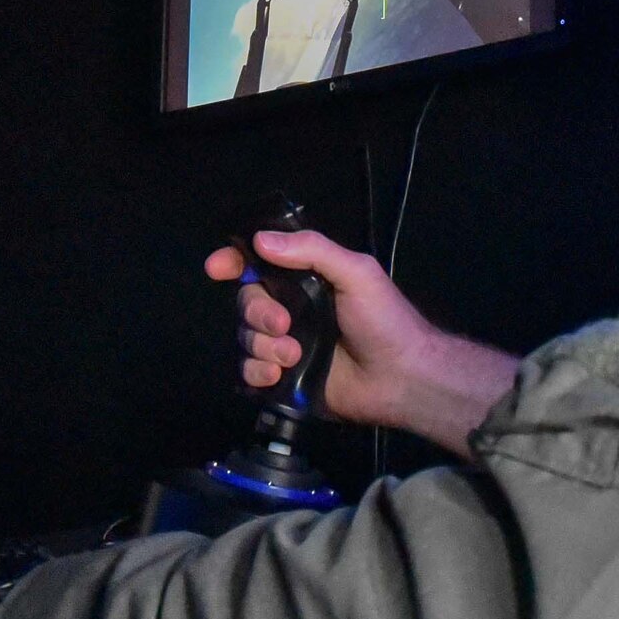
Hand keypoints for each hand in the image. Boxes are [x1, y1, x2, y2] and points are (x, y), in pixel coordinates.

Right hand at [205, 232, 519, 457]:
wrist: (402, 378)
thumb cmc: (384, 320)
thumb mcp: (357, 273)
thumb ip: (312, 251)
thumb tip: (260, 239)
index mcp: (307, 279)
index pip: (258, 263)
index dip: (233, 261)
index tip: (217, 267)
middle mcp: (291, 308)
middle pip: (246, 301)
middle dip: (257, 311)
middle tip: (285, 324)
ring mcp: (286, 344)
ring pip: (245, 337)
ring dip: (263, 346)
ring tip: (294, 355)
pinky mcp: (284, 379)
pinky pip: (249, 372)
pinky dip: (257, 372)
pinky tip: (277, 376)